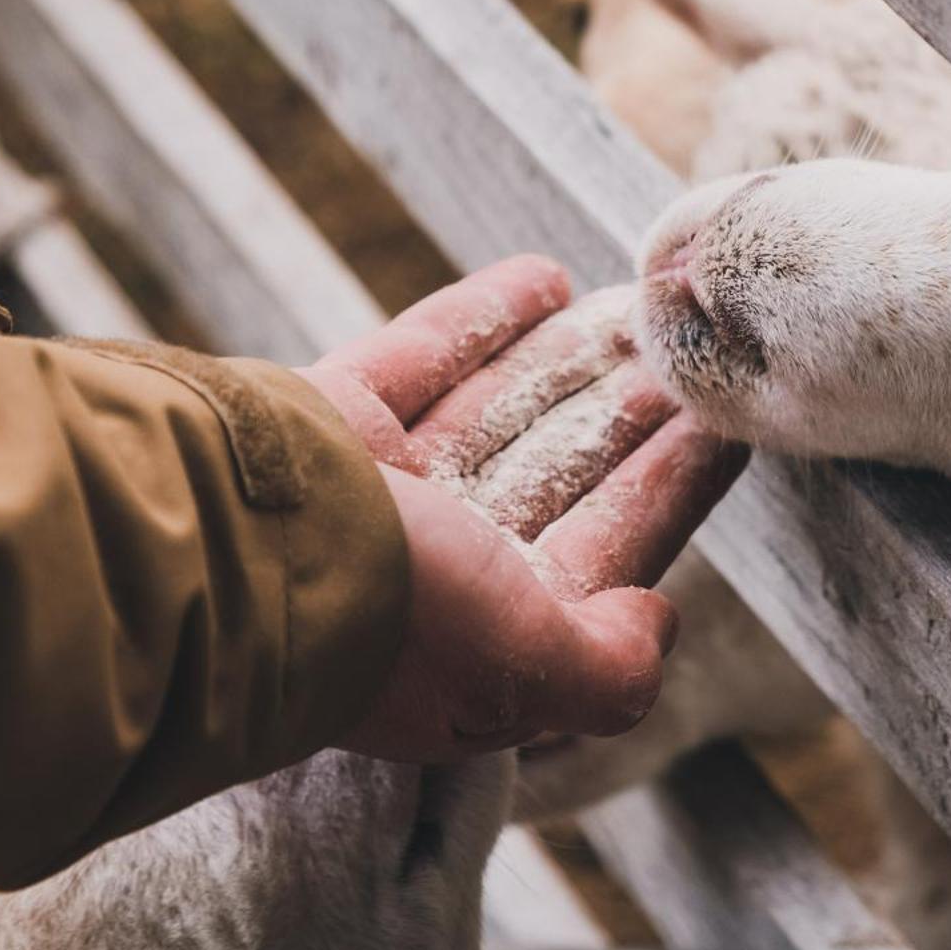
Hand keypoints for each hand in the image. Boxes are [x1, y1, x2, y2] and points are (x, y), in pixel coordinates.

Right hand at [298, 255, 746, 762]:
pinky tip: (547, 277)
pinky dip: (485, 316)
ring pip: (496, 410)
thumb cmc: (386, 623)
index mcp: (483, 637)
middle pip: (557, 470)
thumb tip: (660, 619)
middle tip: (687, 356)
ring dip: (567, 361)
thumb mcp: (524, 671)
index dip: (671, 489)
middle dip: (623, 417)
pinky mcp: (328, 418)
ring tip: (635, 307)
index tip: (728, 430)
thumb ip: (608, 672)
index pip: (607, 546)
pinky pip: (423, 354)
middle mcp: (433, 567)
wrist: (223, 554)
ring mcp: (378, 487)